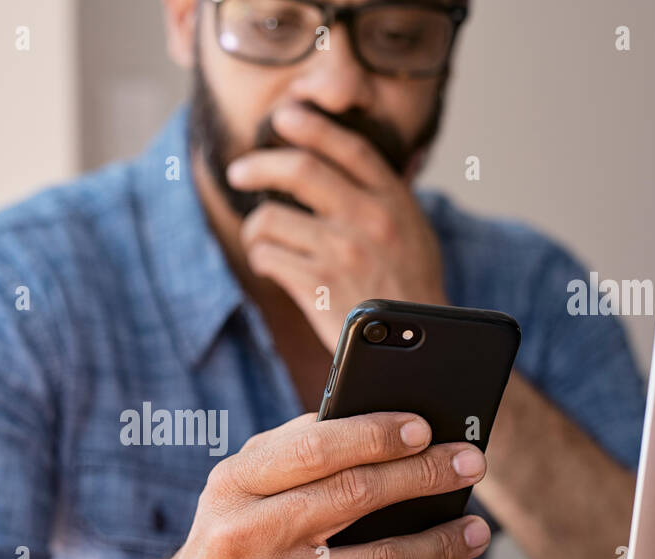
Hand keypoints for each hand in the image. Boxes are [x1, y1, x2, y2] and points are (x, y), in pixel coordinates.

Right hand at [151, 412, 490, 558]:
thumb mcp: (237, 485)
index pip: (315, 449)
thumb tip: (380, 421)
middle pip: (356, 497)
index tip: (425, 427)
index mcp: (234, 485)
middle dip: (425, 476)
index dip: (376, 435)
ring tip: (476, 531)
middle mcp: (247, 536)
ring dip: (440, 544)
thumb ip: (293, 449)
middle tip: (471, 463)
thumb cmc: (227, 537)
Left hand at [227, 103, 446, 351]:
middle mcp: (369, 219)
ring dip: (256, 228)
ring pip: (271, 218)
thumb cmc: (409, 285)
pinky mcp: (319, 287)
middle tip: (239, 171)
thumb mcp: (413, 228)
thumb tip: (343, 154)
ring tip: (263, 238)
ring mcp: (342, 253)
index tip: (282, 117)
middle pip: (301, 170)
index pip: (348, 147)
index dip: (311, 125)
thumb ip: (382, 193)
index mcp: (393, 200)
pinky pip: (267, 257)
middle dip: (259, 165)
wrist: (415, 345)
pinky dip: (261, 258)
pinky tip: (271, 264)